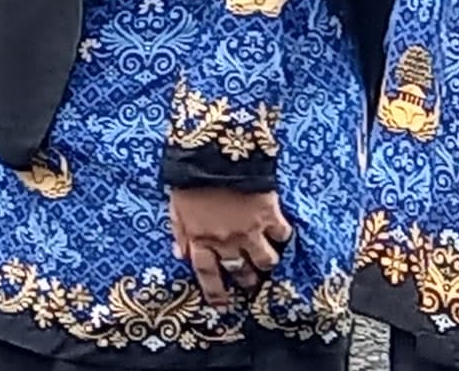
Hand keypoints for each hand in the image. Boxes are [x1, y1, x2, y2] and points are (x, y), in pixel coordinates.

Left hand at [167, 186, 293, 302]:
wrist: (215, 153)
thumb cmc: (190, 176)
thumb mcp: (176, 205)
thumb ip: (179, 232)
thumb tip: (178, 254)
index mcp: (200, 238)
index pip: (207, 274)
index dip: (216, 292)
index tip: (222, 306)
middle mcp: (225, 241)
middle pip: (240, 271)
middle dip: (246, 280)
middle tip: (251, 283)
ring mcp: (249, 230)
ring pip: (265, 260)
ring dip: (267, 262)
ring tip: (269, 261)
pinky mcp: (268, 216)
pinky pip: (282, 234)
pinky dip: (283, 234)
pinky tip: (281, 231)